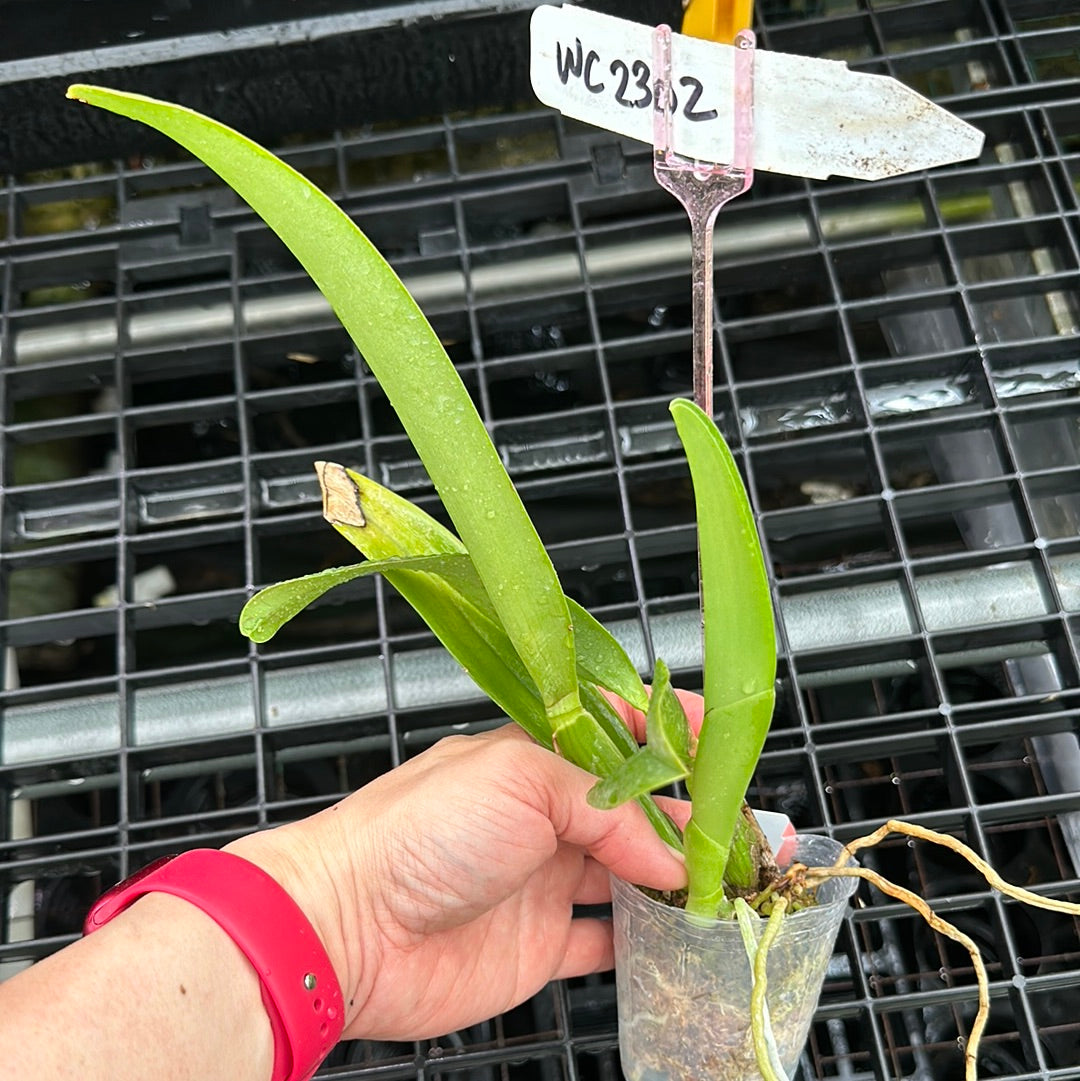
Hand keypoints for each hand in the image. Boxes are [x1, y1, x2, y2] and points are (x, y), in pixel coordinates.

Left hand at [228, 692, 701, 1041]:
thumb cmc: (416, 832)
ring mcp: (542, 880)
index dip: (672, 739)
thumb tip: (674, 852)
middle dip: (695, 818)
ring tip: (740, 884)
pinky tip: (683, 937)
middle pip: (636, 813)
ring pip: (630, 875)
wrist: (346, 927)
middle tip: (755, 831)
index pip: (620, 737)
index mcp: (536, 757)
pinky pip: (605, 940)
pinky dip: (646, 939)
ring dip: (682, 880)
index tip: (723, 744)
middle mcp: (543, 815)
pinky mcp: (538, 944)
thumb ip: (610, 810)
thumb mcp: (521, 782)